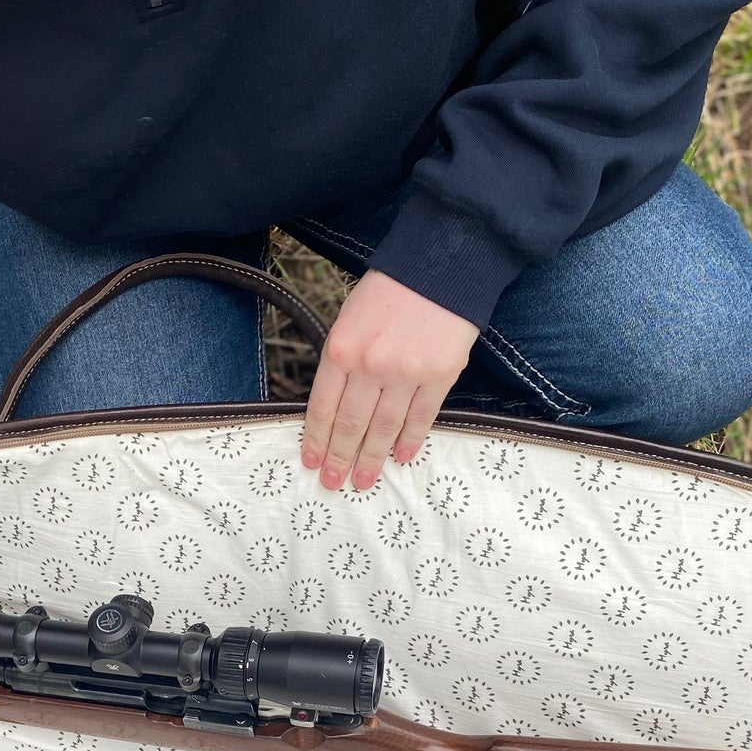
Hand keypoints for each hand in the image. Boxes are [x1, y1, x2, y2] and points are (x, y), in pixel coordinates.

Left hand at [301, 268, 479, 492]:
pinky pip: (420, 417)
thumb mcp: (350, 320)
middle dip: (339, 458)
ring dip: (372, 459)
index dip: (316, 439)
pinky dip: (409, 440)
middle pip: (350, 425)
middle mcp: (370, 365)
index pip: (323, 407)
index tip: (311, 462)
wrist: (440, 267)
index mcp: (341, 349)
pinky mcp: (439, 375)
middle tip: (333, 483)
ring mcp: (406, 373)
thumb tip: (336, 407)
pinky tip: (400, 457)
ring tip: (362, 481)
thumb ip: (342, 361)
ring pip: (384, 428)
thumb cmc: (390, 291)